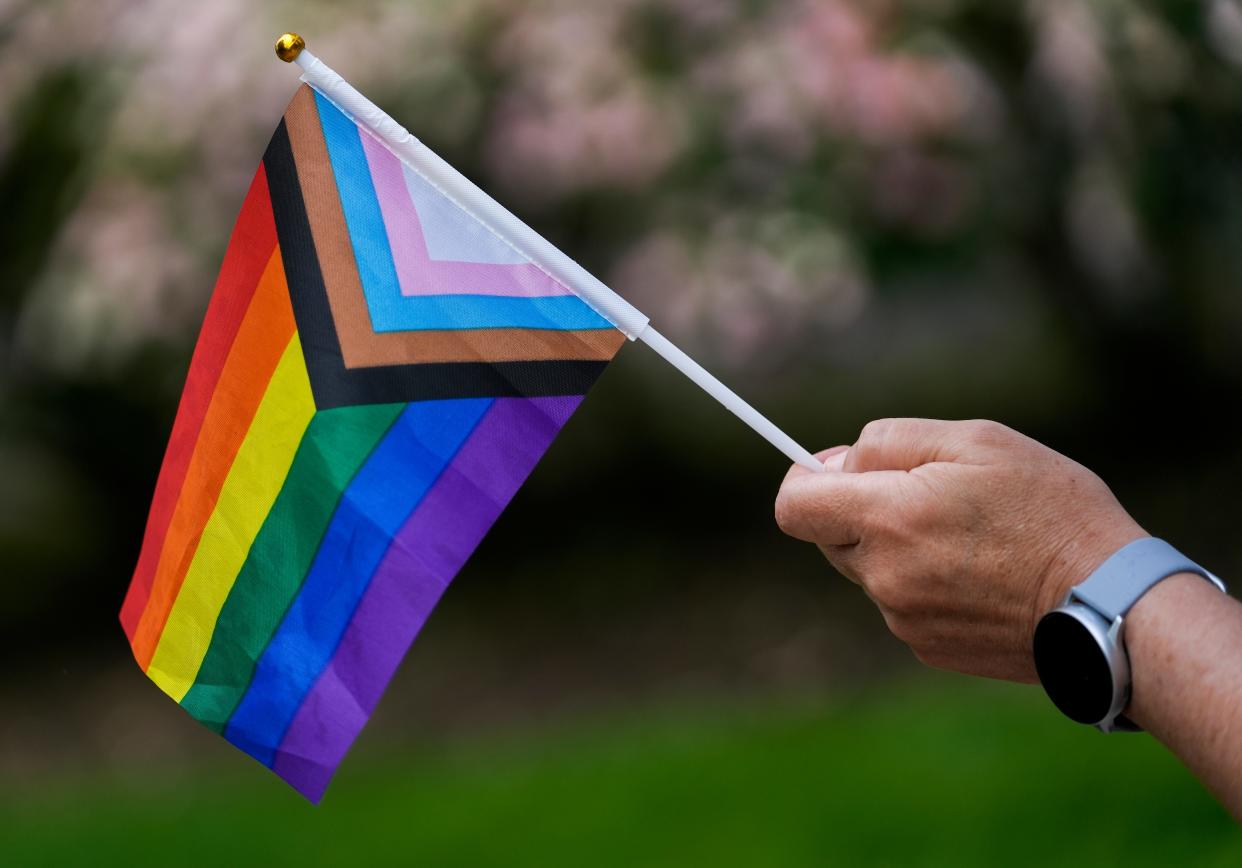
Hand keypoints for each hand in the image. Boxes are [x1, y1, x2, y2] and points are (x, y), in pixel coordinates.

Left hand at [774, 419, 1144, 681]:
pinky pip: (902, 602)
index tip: (831, 467)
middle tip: (927, 492)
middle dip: (861, 507)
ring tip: (969, 535)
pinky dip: (924, 581)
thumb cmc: (1048, 508)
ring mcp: (902, 619)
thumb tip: (834, 463)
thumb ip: (887, 442)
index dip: (803, 479)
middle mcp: (882, 576)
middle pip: (831, 535)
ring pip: (870, 569)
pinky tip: (979, 572)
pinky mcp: (926, 648)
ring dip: (897, 546)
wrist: (1109, 602)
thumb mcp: (974, 440)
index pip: (793, 506)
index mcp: (886, 519)